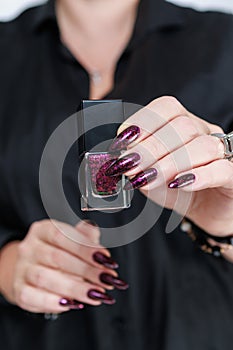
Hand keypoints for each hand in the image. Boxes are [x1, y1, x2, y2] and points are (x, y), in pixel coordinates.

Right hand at [0, 219, 127, 312]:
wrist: (32, 270)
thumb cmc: (59, 252)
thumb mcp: (73, 240)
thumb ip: (85, 236)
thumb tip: (93, 230)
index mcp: (42, 230)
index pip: (62, 235)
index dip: (85, 247)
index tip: (106, 258)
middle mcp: (29, 248)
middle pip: (57, 258)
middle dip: (86, 270)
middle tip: (107, 279)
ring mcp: (22, 269)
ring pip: (45, 278)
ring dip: (75, 288)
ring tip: (97, 293)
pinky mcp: (20, 290)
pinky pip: (33, 297)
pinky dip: (53, 302)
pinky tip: (73, 304)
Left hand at [107, 96, 232, 235]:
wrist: (206, 211)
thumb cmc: (177, 189)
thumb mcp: (151, 175)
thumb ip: (137, 167)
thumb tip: (121, 161)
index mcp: (184, 124)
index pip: (166, 108)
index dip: (142, 122)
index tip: (122, 142)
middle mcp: (205, 132)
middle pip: (181, 126)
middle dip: (149, 148)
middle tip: (129, 167)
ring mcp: (223, 153)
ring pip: (202, 145)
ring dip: (169, 162)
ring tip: (147, 179)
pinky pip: (221, 169)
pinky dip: (198, 175)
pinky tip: (180, 183)